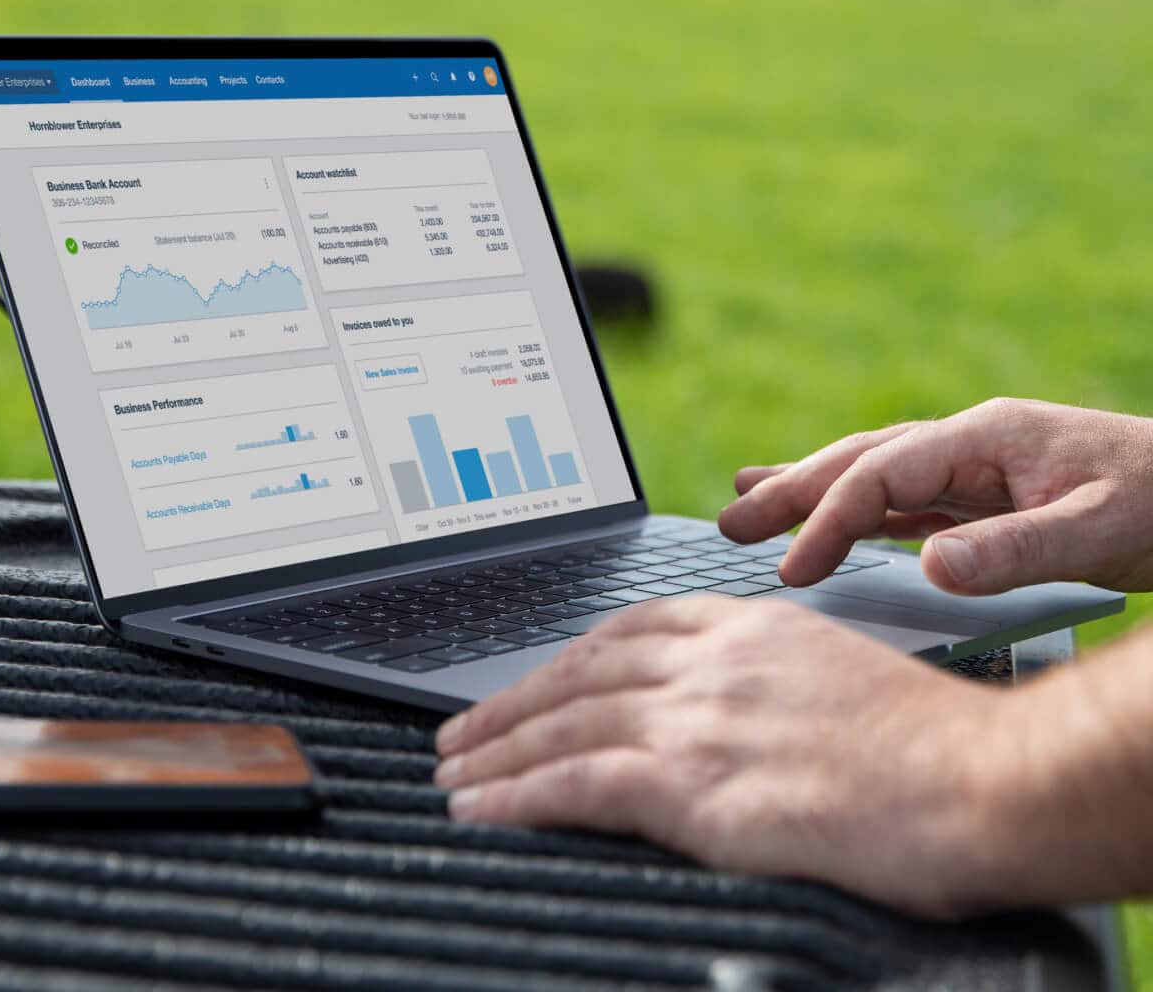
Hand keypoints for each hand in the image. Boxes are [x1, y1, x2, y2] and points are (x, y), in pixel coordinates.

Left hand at [434, 596, 1019, 917]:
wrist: (981, 779)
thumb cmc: (932, 744)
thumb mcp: (833, 675)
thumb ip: (764, 680)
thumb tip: (724, 713)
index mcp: (747, 625)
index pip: (627, 628)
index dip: (565, 656)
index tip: (531, 679)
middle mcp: (711, 659)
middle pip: (581, 670)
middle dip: (511, 701)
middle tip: (462, 727)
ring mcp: (699, 715)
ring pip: (566, 723)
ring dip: (497, 750)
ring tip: (453, 771)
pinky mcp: (695, 780)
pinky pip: (579, 782)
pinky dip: (519, 795)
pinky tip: (484, 808)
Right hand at [719, 398, 1152, 593]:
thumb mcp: (1101, 530)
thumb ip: (1017, 549)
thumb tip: (930, 567)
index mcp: (986, 436)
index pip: (883, 473)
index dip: (831, 519)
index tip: (793, 571)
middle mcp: (970, 443)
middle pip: (861, 460)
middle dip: (792, 489)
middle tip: (728, 522)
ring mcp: (975, 467)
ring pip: (873, 474)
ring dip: (810, 488)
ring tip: (747, 496)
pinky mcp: (986, 495)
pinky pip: (904, 500)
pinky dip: (856, 509)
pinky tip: (829, 519)